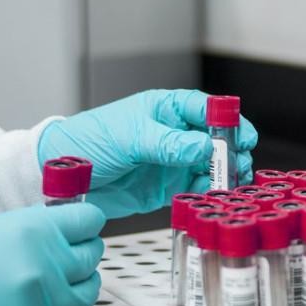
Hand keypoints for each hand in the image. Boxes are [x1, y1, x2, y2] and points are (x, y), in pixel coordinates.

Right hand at [0, 203, 104, 305]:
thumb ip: (30, 232)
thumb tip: (57, 235)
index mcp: (33, 230)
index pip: (89, 221)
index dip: (87, 225)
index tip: (85, 230)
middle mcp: (44, 265)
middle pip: (91, 256)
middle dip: (83, 255)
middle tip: (74, 258)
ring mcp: (40, 305)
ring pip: (87, 294)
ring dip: (81, 288)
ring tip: (69, 287)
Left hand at [38, 89, 257, 218]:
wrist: (62, 176)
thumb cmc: (89, 141)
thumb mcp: (131, 138)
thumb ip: (169, 144)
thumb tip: (205, 146)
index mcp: (165, 110)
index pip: (206, 109)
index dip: (228, 121)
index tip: (243, 135)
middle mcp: (173, 134)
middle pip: (214, 140)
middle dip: (230, 152)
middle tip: (239, 166)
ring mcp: (171, 161)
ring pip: (208, 166)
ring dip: (221, 175)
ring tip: (228, 185)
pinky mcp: (166, 187)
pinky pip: (194, 188)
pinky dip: (205, 192)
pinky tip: (209, 196)